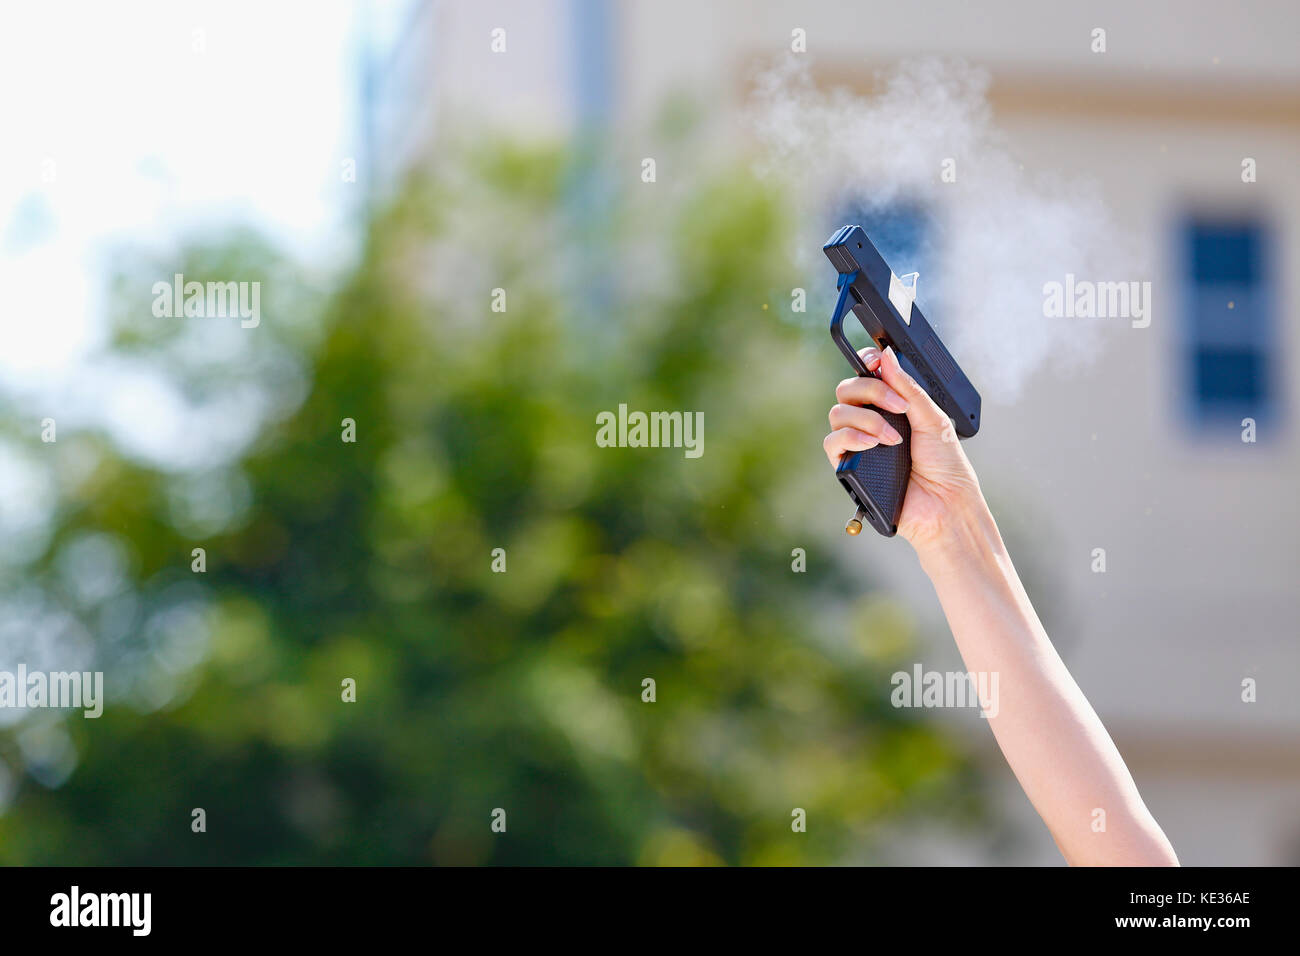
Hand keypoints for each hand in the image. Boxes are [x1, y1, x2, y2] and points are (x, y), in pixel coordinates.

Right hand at [823, 345, 982, 551]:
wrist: (945, 504)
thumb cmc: (945, 466)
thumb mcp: (933, 417)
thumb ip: (907, 387)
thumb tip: (885, 356)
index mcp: (891, 406)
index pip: (866, 375)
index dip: (866, 363)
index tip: (877, 361)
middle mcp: (871, 421)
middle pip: (847, 389)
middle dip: (870, 390)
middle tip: (898, 407)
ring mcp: (858, 443)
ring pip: (837, 413)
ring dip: (866, 419)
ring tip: (893, 438)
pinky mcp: (848, 466)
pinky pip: (832, 442)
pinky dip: (851, 438)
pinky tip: (874, 445)